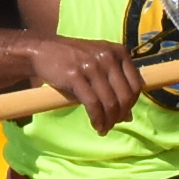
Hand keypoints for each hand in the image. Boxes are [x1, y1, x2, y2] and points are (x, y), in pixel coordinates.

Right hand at [26, 31, 144, 126]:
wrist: (42, 50)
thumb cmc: (73, 59)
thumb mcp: (99, 64)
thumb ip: (115, 85)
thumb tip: (129, 116)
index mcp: (118, 51)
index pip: (136, 84)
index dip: (132, 104)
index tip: (124, 114)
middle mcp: (108, 57)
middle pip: (124, 95)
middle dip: (120, 115)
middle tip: (113, 125)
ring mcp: (92, 66)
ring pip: (109, 102)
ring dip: (109, 121)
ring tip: (104, 128)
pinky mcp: (75, 76)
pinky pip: (93, 104)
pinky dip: (97, 119)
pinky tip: (96, 125)